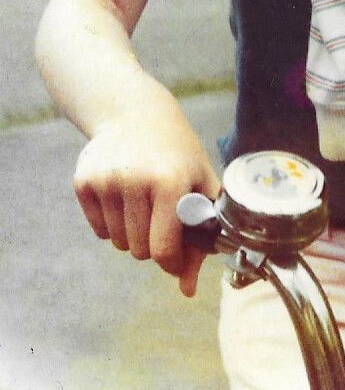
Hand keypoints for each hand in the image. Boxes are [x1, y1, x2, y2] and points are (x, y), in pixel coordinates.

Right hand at [73, 108, 220, 296]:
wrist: (135, 111)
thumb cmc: (177, 154)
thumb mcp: (200, 184)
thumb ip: (202, 238)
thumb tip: (187, 291)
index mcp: (170, 181)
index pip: (163, 250)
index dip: (172, 262)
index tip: (176, 253)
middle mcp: (135, 180)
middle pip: (139, 251)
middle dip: (152, 243)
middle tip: (162, 215)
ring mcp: (106, 180)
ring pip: (118, 243)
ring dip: (133, 233)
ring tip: (143, 201)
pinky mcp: (84, 181)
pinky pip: (99, 230)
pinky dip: (112, 222)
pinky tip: (123, 193)